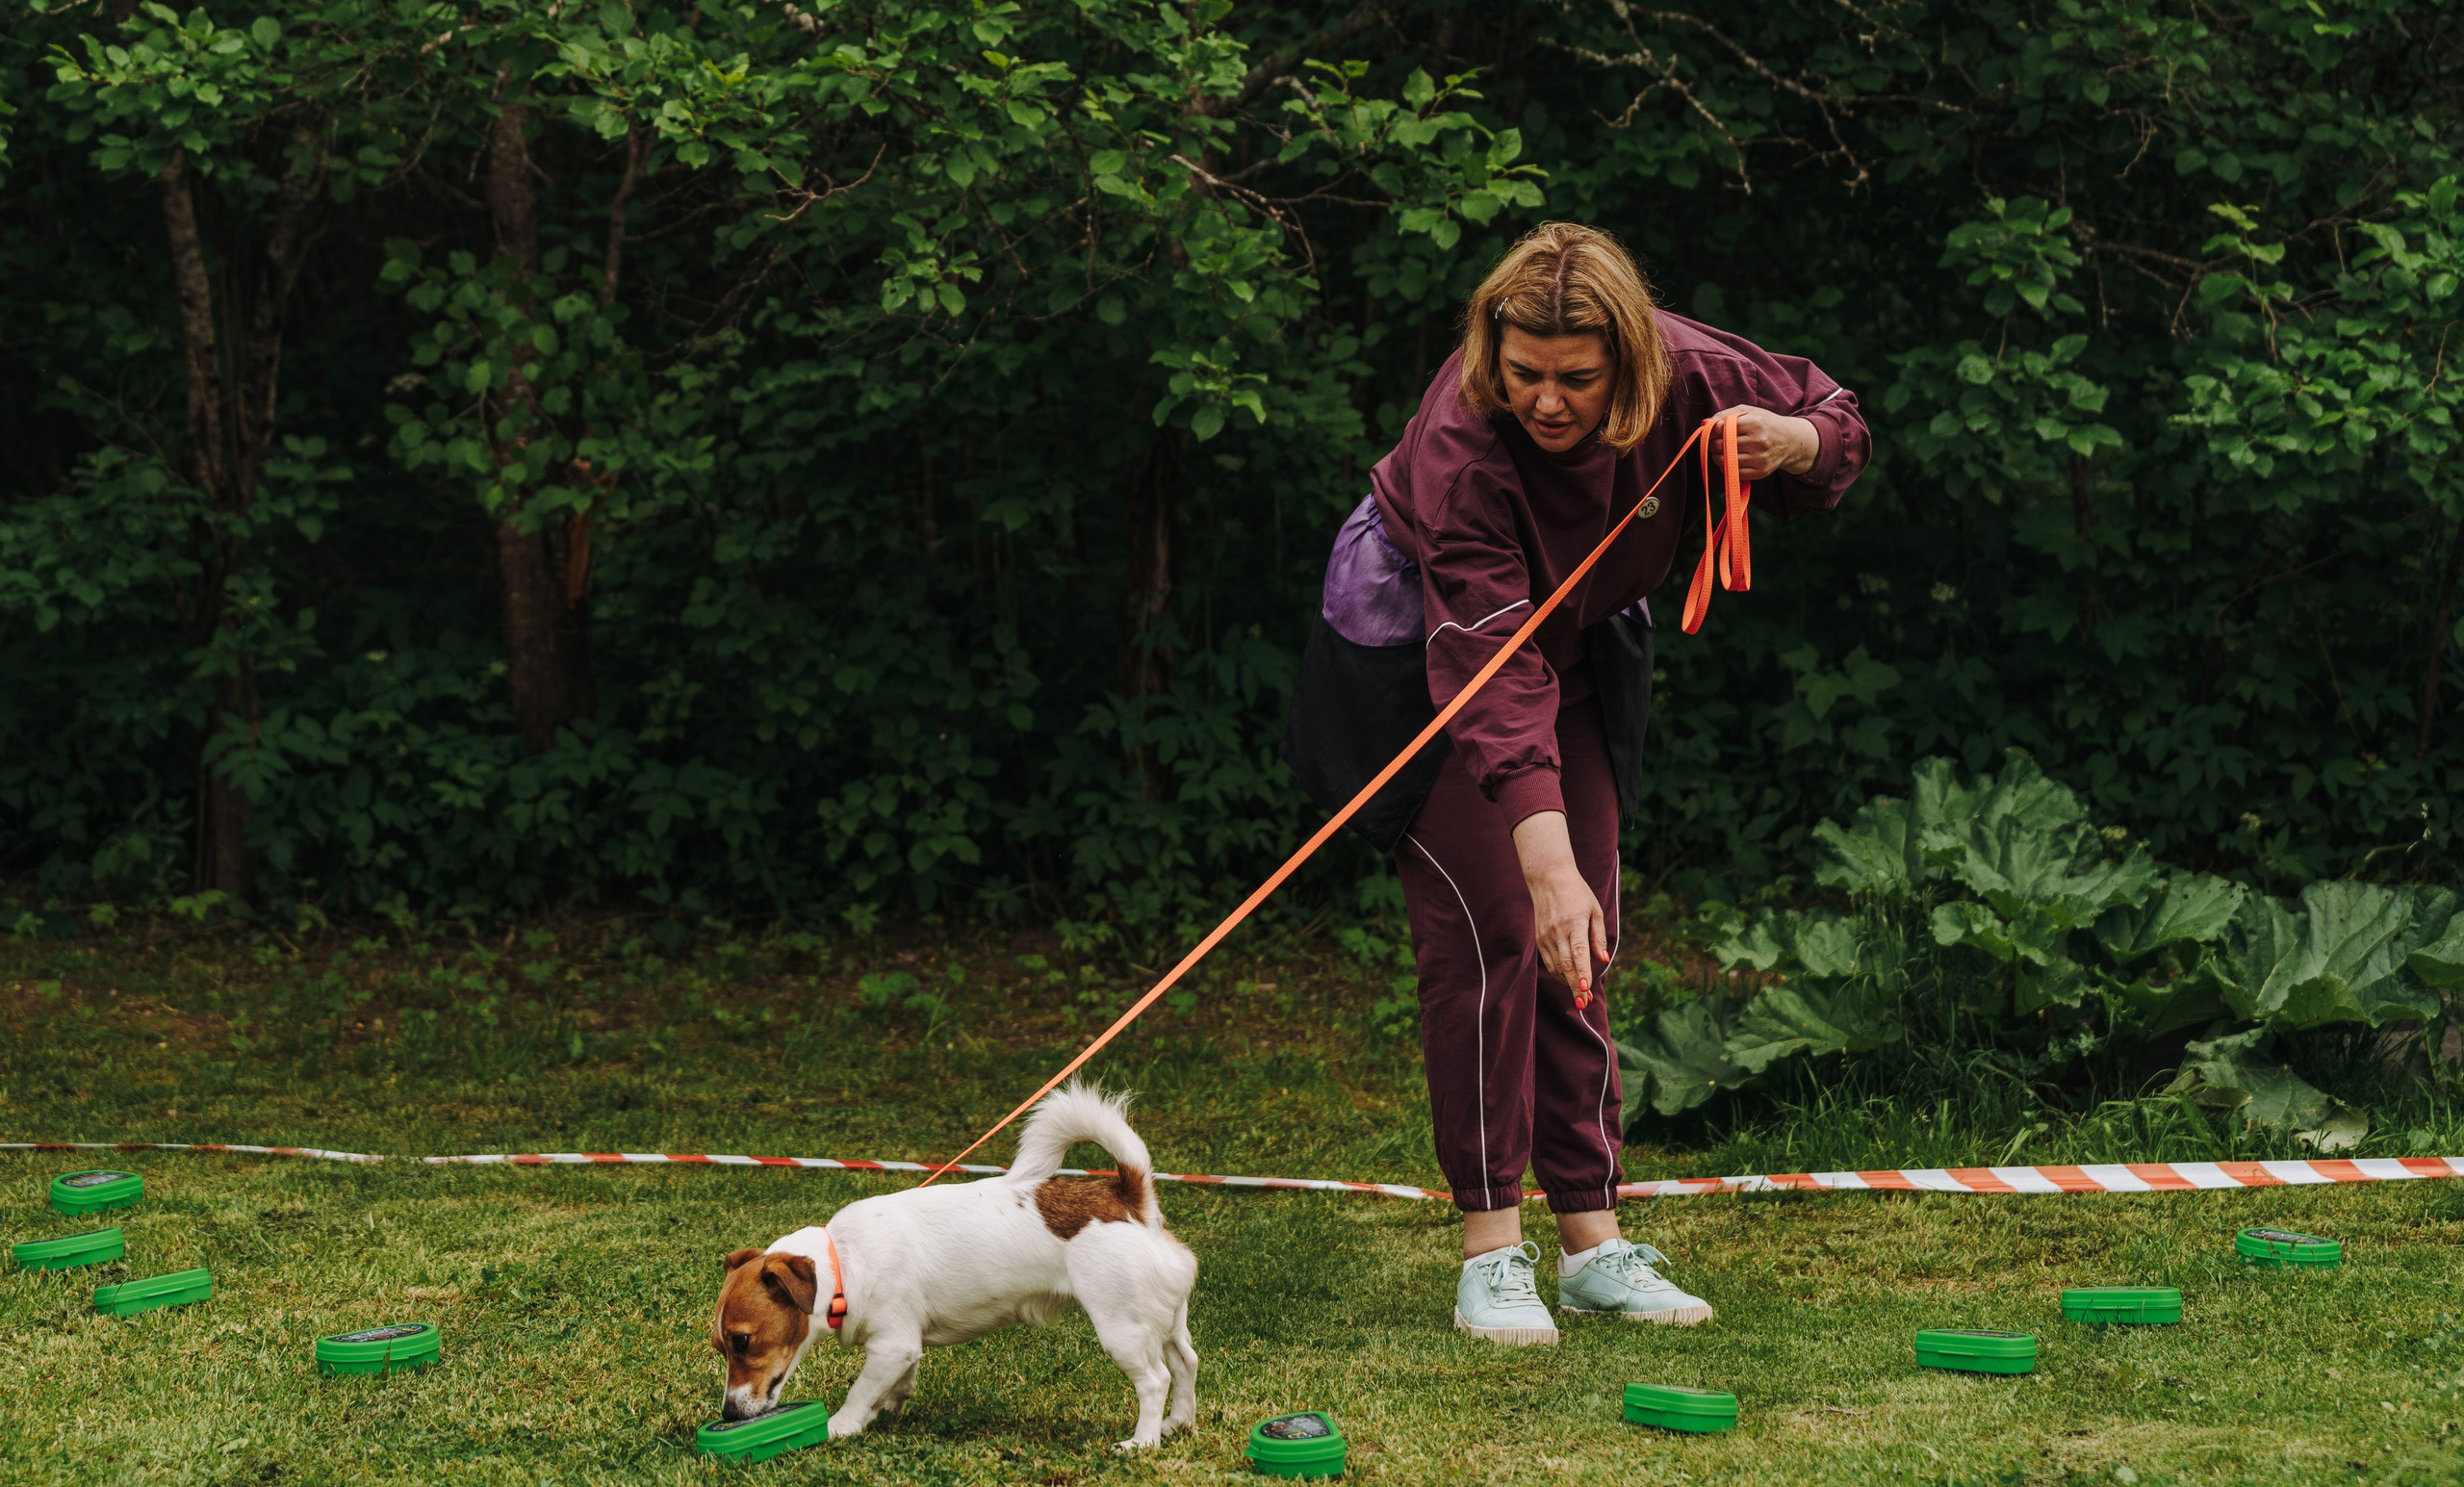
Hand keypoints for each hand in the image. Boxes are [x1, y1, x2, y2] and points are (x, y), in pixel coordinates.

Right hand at [1510, 811, 1607, 1000]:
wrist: (1548, 879)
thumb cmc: (1577, 893)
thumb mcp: (1595, 910)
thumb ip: (1599, 936)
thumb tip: (1603, 960)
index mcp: (1574, 922)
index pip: (1577, 952)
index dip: (1581, 972)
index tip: (1585, 989)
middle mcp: (1557, 931)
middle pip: (1566, 965)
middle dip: (1574, 987)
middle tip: (1584, 1004)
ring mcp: (1546, 936)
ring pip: (1556, 967)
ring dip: (1567, 984)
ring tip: (1581, 998)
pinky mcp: (1540, 939)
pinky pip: (1550, 962)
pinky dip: (1560, 974)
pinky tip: (1569, 982)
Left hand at [1707, 406, 1820, 480]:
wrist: (1789, 441)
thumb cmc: (1764, 423)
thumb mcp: (1748, 412)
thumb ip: (1725, 415)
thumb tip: (1704, 422)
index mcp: (1755, 423)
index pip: (1721, 429)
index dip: (1712, 431)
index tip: (1713, 432)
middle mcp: (1759, 441)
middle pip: (1721, 446)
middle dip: (1713, 444)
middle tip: (1715, 442)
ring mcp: (1760, 458)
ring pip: (1725, 461)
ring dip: (1717, 457)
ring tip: (1723, 451)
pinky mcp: (1761, 472)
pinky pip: (1733, 473)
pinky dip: (1727, 468)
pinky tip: (1731, 460)